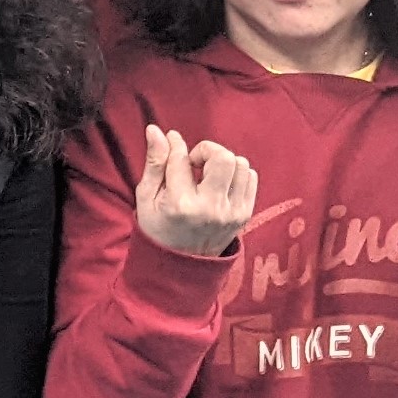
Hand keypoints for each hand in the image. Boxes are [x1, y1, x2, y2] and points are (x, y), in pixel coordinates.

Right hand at [132, 123, 260, 257]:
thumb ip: (154, 162)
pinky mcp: (245, 214)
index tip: (172, 143)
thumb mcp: (146, 197)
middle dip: (206, 150)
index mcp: (181, 205)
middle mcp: (211, 208)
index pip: (182, 159)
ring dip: (223, 161)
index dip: (175, 145)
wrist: (181, 267)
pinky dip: (236, 173)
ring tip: (206, 174)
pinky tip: (220, 183)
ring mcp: (232, 213)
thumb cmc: (158, 228)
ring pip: (240, 164)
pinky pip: (251, 177)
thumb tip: (157, 130)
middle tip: (194, 163)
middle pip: (223, 157)